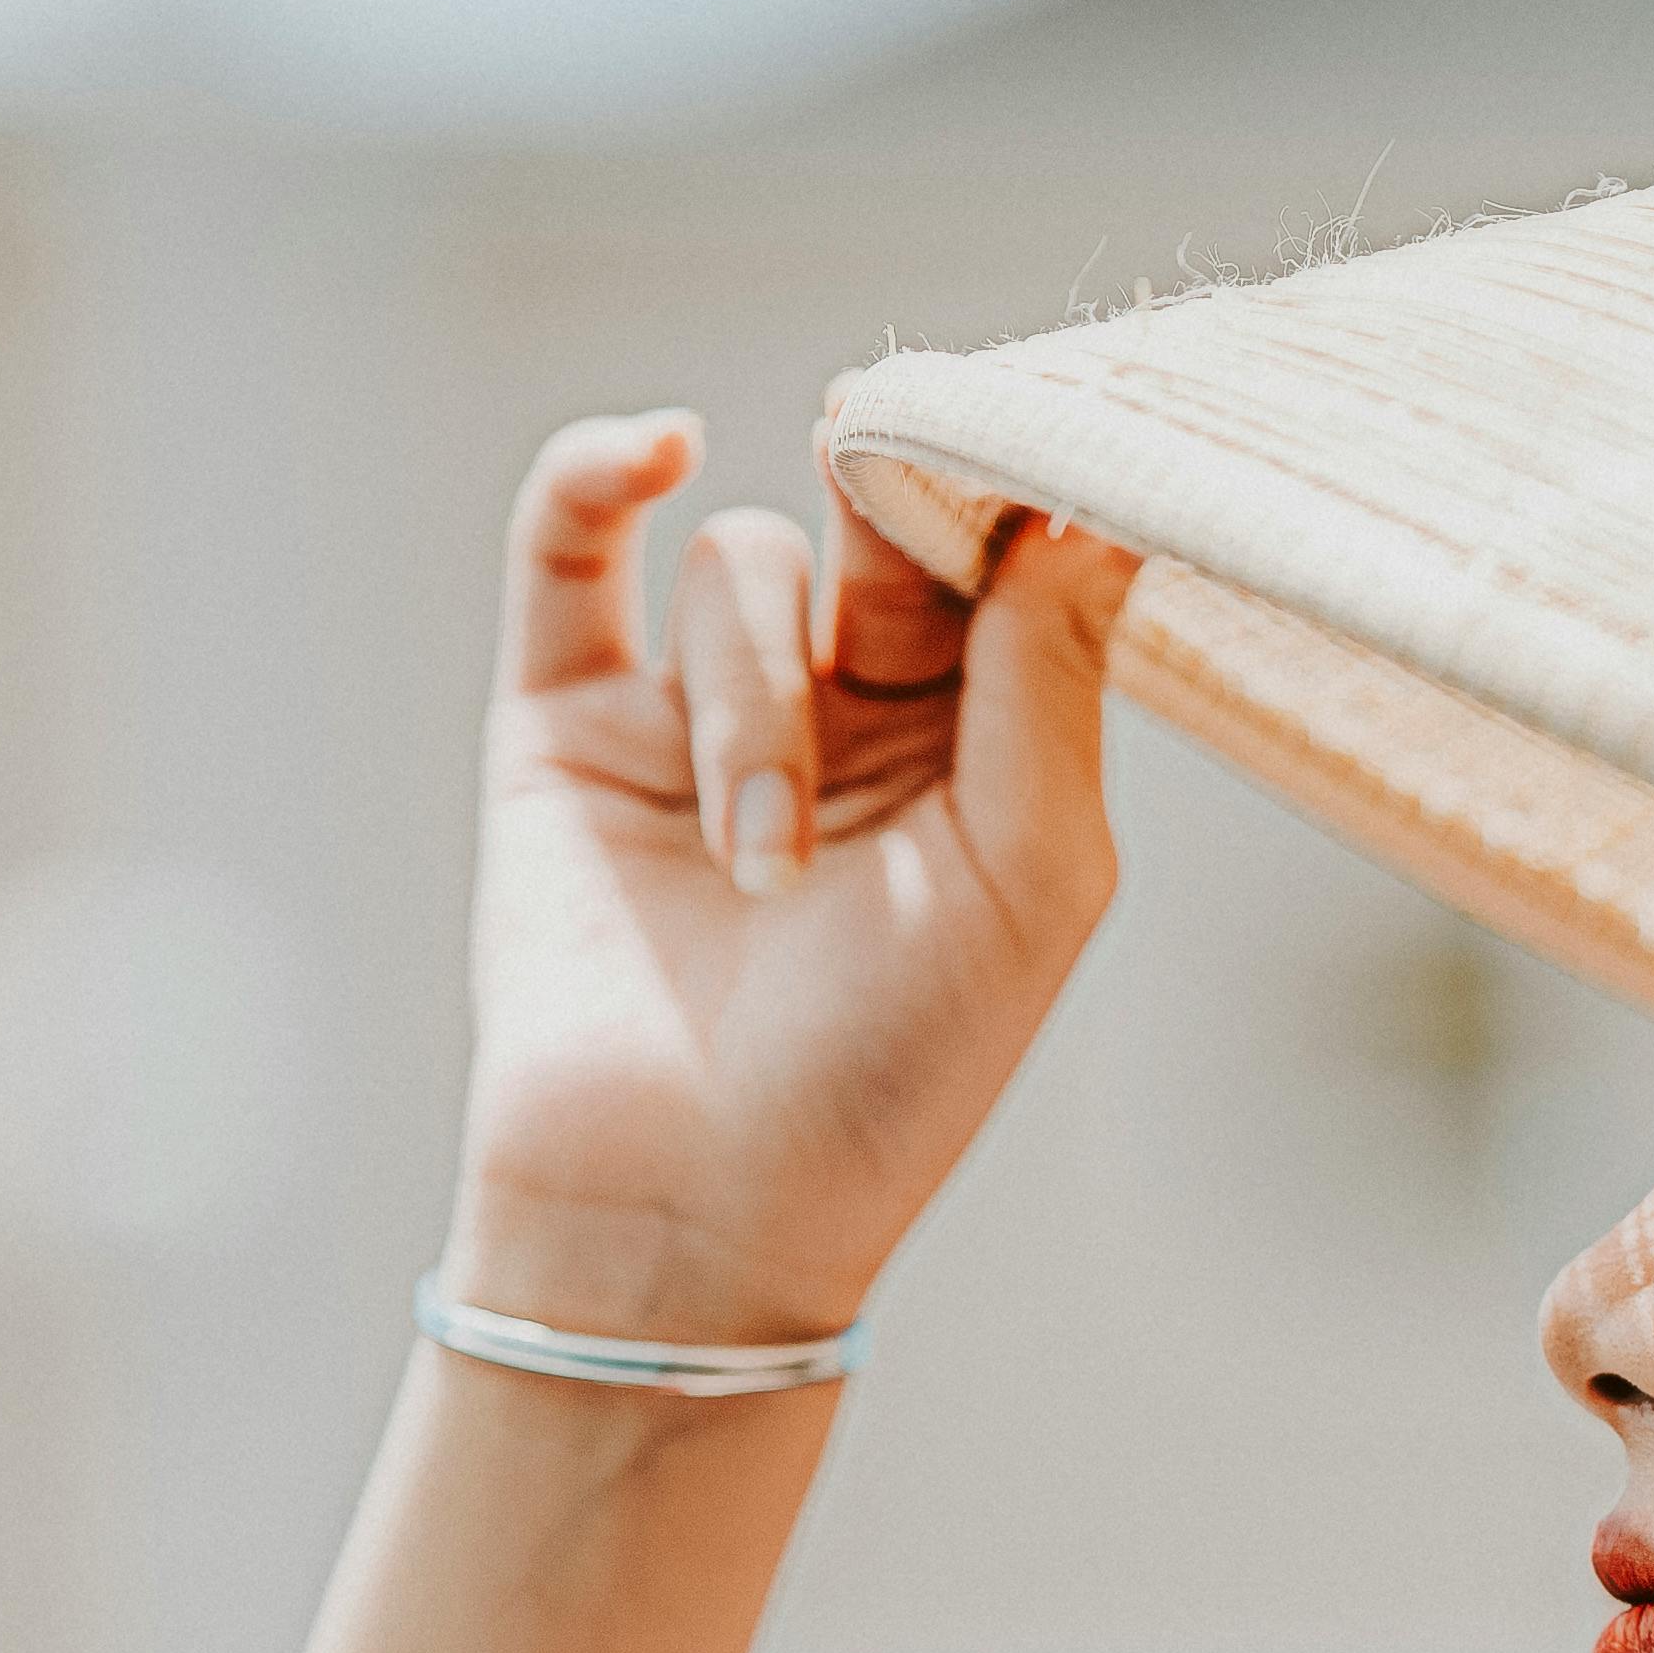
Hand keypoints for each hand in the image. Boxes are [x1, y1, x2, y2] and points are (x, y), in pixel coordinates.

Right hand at [447, 404, 1136, 1345]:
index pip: (1006, 557)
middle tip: (886, 501)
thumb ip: (1051, 685)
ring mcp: (701, 713)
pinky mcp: (566, 725)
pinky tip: (655, 451)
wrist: (684, 1212)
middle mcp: (848, 716)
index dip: (1009, 486)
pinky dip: (598, 475)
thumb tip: (1086, 499)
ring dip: (755, 703)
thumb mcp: (1023, 881)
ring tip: (759, 869)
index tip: (1021, 440)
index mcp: (980, 750)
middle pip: (874, 520)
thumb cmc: (881, 1082)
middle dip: (884, 516)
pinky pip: (569, 547)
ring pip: (742, 570)